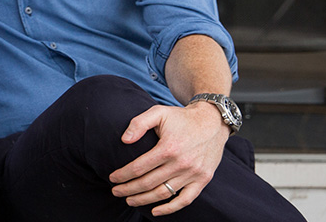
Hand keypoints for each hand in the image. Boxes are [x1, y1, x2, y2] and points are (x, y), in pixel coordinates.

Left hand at [108, 102, 229, 215]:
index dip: (123, 175)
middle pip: (148, 183)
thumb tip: (124, 140)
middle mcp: (181, 163)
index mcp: (168, 148)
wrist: (213, 122)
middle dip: (128, 189)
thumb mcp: (158, 113)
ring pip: (163, 193)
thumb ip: (139, 124)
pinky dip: (170, 209)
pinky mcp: (203, 179)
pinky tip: (155, 211)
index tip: (112, 178)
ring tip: (130, 200)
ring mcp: (193, 173)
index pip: (139, 167)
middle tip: (115, 191)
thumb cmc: (181, 118)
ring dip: (144, 200)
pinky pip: (185, 200)